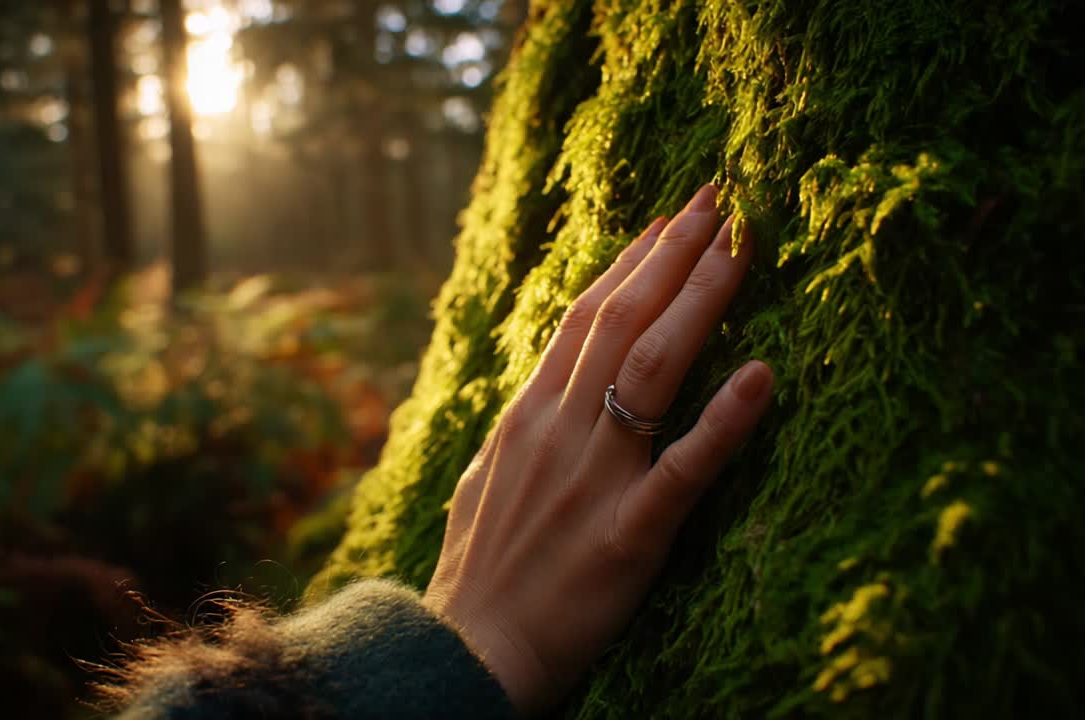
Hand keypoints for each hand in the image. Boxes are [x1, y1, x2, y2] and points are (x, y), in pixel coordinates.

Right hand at [422, 185, 773, 714]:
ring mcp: (593, 479)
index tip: (672, 219)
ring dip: (701, 300)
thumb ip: (521, 427)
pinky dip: (724, 421)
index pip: (585, 317)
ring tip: (744, 245)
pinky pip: (682, 470)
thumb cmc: (479, 571)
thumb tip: (544, 388)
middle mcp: (559, 430)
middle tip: (723, 197)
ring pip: (652, 369)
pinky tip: (765, 375)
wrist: (466, 650)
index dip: (634, 262)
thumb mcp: (483, 478)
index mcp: (527, 414)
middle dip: (676, 253)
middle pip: (623, 321)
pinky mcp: (626, 535)